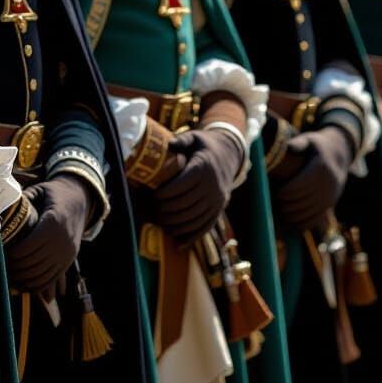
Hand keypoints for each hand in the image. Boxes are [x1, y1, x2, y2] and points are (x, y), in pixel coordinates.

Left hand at [6, 176, 89, 292]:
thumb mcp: (41, 190)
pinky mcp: (69, 260)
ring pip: (42, 274)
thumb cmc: (55, 194)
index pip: (29, 246)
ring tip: (10, 275)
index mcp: (53, 222)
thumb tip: (4, 205)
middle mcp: (62, 240)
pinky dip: (37, 286)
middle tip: (2, 266)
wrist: (80, 200)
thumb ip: (24, 198)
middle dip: (16, 267)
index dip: (13, 254)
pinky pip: (52, 279)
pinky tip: (23, 284)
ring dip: (24, 279)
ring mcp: (67, 253)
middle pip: (34, 262)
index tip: (2, 253)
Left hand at [154, 128, 241, 245]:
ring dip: (175, 225)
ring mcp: (218, 200)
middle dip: (166, 210)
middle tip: (152, 210)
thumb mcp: (195, 137)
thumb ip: (182, 139)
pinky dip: (191, 237)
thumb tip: (169, 143)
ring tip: (160, 223)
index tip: (153, 195)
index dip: (164, 194)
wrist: (229, 155)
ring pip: (194, 219)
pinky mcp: (220, 209)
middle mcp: (213, 186)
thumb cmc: (205, 145)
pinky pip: (205, 227)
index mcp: (204, 168)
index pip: (180, 186)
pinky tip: (177, 244)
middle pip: (185, 204)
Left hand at [275, 127, 353, 231]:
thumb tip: (289, 147)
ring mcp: (331, 195)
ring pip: (311, 212)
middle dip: (288, 204)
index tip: (275, 192)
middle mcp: (328, 183)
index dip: (286, 192)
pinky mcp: (331, 202)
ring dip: (294, 215)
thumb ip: (299, 143)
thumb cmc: (317, 146)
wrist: (340, 153)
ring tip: (282, 212)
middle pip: (304, 200)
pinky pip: (318, 217)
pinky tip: (293, 223)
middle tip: (275, 203)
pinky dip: (305, 223)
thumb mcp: (310, 139)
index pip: (300, 186)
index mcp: (321, 168)